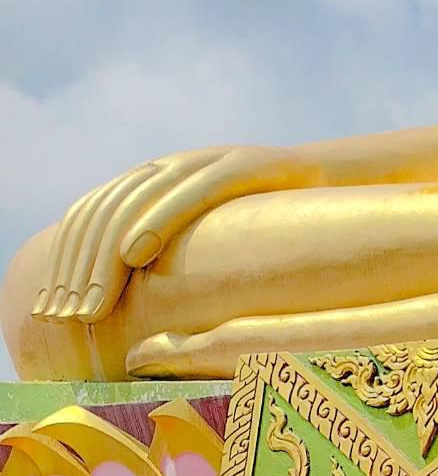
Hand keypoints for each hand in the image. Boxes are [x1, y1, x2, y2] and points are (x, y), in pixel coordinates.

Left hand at [34, 145, 303, 324]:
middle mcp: (170, 165)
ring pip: (135, 200)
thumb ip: (173, 255)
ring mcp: (204, 160)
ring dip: (107, 252)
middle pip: (105, 210)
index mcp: (154, 180)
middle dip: (83, 267)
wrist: (336, 182)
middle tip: (75, 315)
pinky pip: (188, 190)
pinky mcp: (240, 164)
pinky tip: (135, 252)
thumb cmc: (274, 224)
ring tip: (96, 295)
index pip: (91, 214)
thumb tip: (134, 310)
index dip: (70, 261)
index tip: (62, 311)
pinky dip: (156, 220)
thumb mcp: (213, 240)